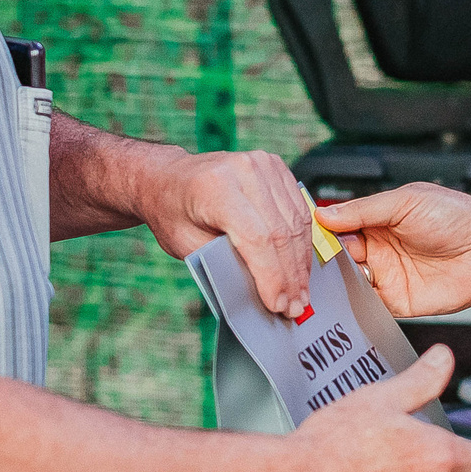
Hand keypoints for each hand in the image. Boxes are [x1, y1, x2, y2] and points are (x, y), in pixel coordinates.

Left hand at [138, 149, 313, 317]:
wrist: (168, 178)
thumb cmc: (173, 212)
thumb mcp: (187, 246)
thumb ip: (223, 264)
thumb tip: (262, 290)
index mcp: (216, 187)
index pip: (257, 238)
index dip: (272, 276)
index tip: (278, 305)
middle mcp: (244, 170)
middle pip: (281, 232)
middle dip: (290, 276)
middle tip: (295, 306)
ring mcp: (263, 165)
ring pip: (296, 223)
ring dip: (301, 262)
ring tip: (300, 292)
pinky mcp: (275, 167)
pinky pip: (299, 210)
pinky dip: (302, 241)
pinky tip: (300, 266)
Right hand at [314, 184, 470, 318]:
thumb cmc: (456, 218)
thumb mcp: (405, 202)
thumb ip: (363, 210)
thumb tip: (324, 214)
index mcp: (379, 219)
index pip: (339, 225)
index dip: (322, 230)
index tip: (303, 233)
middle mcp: (379, 247)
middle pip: (338, 254)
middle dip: (324, 257)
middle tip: (310, 258)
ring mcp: (386, 275)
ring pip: (348, 280)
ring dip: (335, 280)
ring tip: (323, 277)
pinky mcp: (396, 301)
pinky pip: (367, 303)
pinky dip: (353, 301)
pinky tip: (343, 296)